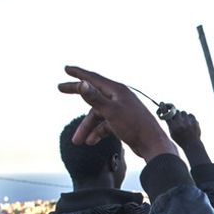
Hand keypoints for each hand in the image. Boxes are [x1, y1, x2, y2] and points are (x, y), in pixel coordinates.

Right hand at [59, 67, 177, 161]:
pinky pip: (106, 125)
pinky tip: (91, 142)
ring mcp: (121, 110)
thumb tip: (82, 84)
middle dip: (77, 94)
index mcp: (117, 90)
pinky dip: (98, 132)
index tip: (66, 68)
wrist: (153, 145)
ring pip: (98, 115)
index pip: (93, 78)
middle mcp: (119, 97)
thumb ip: (95, 98)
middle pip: (93, 95)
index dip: (79, 73)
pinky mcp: (124, 123)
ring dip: (87, 127)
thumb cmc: (134, 127)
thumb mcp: (111, 112)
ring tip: (77, 141)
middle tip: (60, 88)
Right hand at [166, 110, 200, 149]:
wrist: (192, 144)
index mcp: (173, 127)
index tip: (167, 111)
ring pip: (183, 112)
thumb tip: (168, 113)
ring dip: (183, 115)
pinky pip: (190, 114)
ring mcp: (188, 122)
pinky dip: (189, 117)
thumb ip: (170, 124)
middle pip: (176, 112)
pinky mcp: (194, 122)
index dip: (167, 112)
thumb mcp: (172, 134)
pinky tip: (189, 122)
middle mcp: (180, 124)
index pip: (168, 115)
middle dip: (176, 114)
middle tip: (177, 117)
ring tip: (184, 121)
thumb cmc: (180, 139)